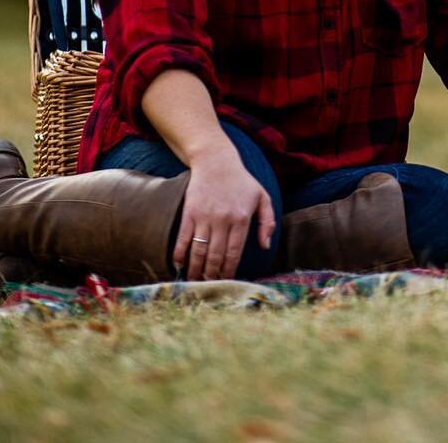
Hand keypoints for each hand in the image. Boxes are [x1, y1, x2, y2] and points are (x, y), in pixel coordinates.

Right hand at [173, 143, 276, 281]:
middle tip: (209, 286)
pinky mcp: (189, 213)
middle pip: (215, 256)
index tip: (226, 282)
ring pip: (199, 251)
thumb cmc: (241, 181)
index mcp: (241, 218)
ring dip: (195, 269)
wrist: (216, 161)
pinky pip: (183, 238)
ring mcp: (204, 216)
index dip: (229, 271)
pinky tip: (179, 265)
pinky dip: (180, 254)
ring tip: (195, 281)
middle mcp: (222, 219)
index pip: (234, 252)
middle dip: (212, 275)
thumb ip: (268, 221)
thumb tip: (265, 246)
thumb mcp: (262, 197)